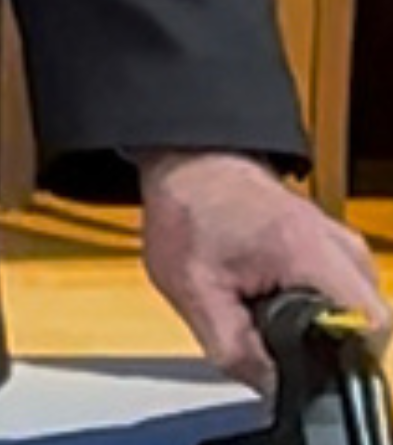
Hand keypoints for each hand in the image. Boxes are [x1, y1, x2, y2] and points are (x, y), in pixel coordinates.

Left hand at [139, 149, 386, 393]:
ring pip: (352, 319)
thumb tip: (274, 390)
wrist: (191, 165)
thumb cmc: (188, 211)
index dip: (336, 360)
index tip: (296, 357)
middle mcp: (344, 250)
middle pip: (363, 331)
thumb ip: (235, 348)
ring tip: (261, 301)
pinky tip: (272, 294)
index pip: (369, 330)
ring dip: (313, 327)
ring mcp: (347, 250)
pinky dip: (311, 309)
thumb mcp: (192, 288)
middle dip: (317, 346)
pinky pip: (342, 302)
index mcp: (312, 253)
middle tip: (263, 326)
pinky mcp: (340, 255)